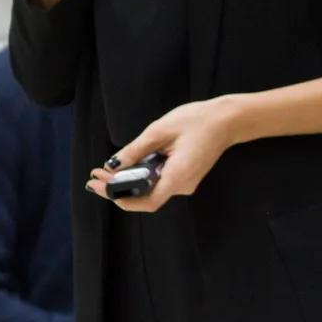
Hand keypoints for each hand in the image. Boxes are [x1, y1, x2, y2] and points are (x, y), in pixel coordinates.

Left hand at [86, 97, 245, 213]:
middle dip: (118, 188)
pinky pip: (158, 181)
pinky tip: (126, 167)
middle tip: (94, 177)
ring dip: (127, 182)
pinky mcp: (184, 176)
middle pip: (145, 197)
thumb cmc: (196, 121)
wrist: (227, 120)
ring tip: (104, 171)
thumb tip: (113, 165)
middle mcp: (182, 186)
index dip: (121, 198)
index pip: (147, 201)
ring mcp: (185, 182)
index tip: (100, 186)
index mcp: (178, 177)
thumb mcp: (159, 130)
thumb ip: (135, 150)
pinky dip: (140, 176)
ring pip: (150, 189)